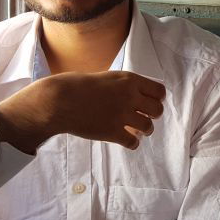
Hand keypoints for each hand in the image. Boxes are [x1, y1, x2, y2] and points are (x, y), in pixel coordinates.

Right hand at [0, 70, 164, 153]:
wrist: (59, 100)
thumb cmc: (78, 86)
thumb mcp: (107, 77)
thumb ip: (124, 85)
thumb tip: (136, 93)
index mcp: (130, 80)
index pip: (159, 91)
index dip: (157, 98)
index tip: (151, 102)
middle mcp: (130, 97)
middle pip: (158, 110)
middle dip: (153, 115)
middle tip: (145, 117)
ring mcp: (122, 115)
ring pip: (148, 127)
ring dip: (145, 130)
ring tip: (138, 130)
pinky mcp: (112, 132)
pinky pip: (133, 142)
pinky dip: (133, 143)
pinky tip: (127, 140)